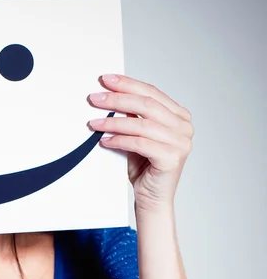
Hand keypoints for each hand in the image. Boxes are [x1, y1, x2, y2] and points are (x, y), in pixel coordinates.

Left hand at [87, 74, 193, 212]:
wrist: (152, 199)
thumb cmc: (144, 168)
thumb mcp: (137, 136)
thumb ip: (132, 118)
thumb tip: (110, 97)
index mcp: (179, 116)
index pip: (151, 93)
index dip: (128, 84)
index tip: (106, 79)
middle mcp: (184, 127)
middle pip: (147, 104)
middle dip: (117, 98)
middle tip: (95, 98)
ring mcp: (181, 142)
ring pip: (142, 124)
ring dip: (113, 121)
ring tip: (94, 123)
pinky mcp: (172, 158)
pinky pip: (140, 143)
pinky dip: (119, 140)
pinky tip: (105, 140)